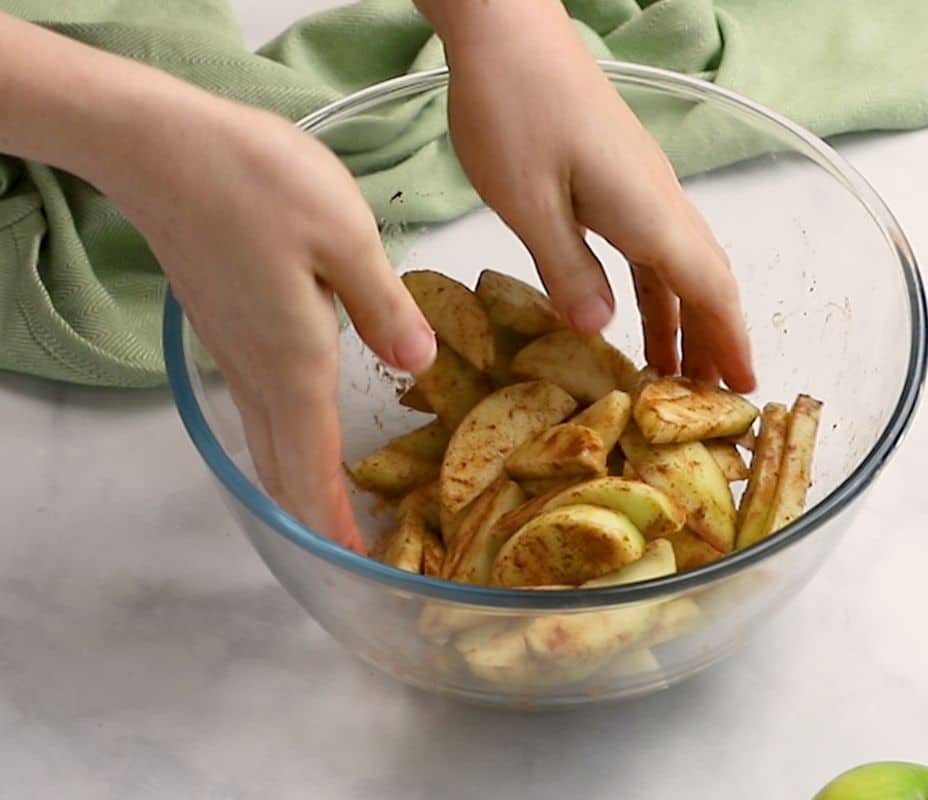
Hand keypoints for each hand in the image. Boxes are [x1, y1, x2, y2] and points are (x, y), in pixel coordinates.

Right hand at [100, 92, 435, 552]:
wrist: (159, 145)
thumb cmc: (256, 181)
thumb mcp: (344, 235)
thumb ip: (383, 307)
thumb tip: (419, 362)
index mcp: (294, 362)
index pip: (315, 466)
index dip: (335, 520)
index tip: (357, 560)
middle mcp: (258, 371)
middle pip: (285, 466)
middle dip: (317, 514)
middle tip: (356, 546)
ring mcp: (234, 351)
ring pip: (268, 439)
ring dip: (300, 480)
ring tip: (337, 505)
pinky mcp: (224, 326)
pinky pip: (259, 405)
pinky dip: (286, 437)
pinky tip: (308, 426)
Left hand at [424, 0, 755, 391]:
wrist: (506, 32)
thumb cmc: (513, 110)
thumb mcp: (528, 203)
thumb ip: (568, 269)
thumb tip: (601, 329)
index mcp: (648, 212)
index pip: (709, 289)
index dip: (729, 341)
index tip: (745, 389)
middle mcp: (658, 200)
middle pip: (707, 278)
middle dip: (717, 338)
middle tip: (716, 398)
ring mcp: (642, 185)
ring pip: (681, 263)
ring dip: (686, 316)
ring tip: (677, 370)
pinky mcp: (619, 176)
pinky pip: (653, 246)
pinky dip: (658, 288)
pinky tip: (638, 311)